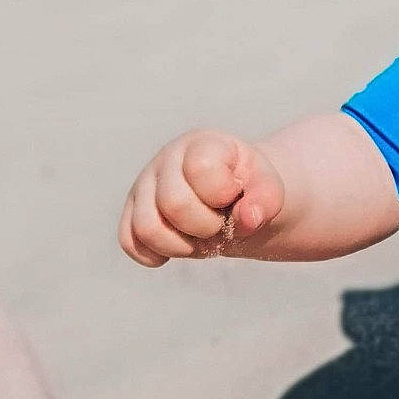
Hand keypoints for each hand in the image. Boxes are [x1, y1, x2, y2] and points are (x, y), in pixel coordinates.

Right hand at [119, 130, 285, 266]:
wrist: (233, 198)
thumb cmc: (248, 189)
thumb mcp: (268, 188)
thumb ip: (266, 200)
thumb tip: (248, 218)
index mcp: (201, 144)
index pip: (200, 169)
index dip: (222, 193)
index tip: (234, 194)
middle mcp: (166, 159)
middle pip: (173, 204)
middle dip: (206, 226)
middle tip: (219, 223)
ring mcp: (144, 186)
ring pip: (147, 228)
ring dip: (182, 246)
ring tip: (200, 236)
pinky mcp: (131, 213)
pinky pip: (130, 243)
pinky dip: (157, 254)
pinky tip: (180, 244)